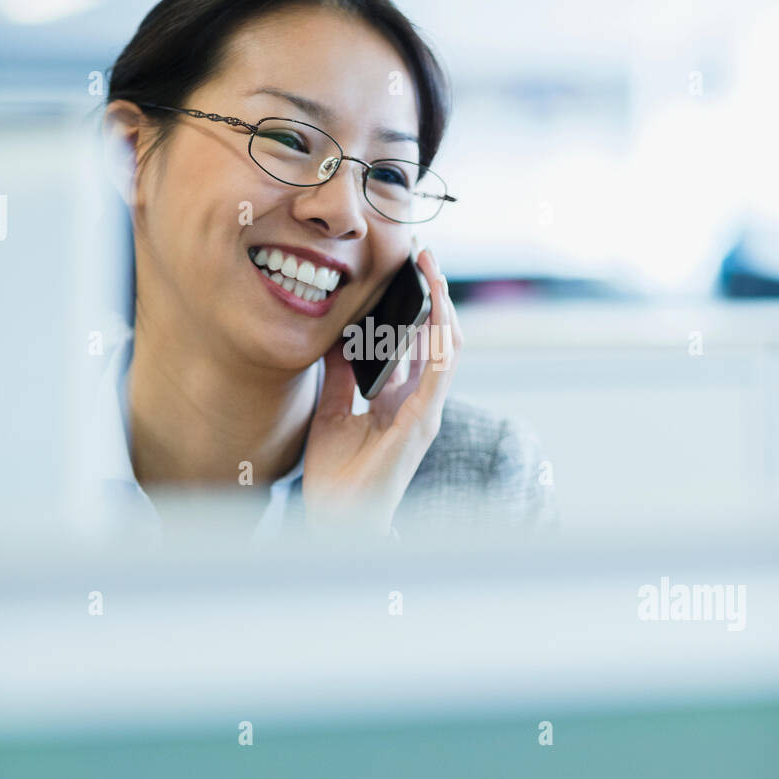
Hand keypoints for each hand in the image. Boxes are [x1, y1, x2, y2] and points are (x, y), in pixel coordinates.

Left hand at [301, 247, 462, 536]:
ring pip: (446, 348)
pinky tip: (434, 313)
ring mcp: (425, 413)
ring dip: (443, 307)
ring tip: (433, 270)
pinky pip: (438, 375)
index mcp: (400, 400)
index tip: (408, 270)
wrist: (336, 522)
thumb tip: (337, 336)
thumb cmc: (336, 477)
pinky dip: (438, 342)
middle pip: (438, 338)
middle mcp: (419, 403)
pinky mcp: (421, 425)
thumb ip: (340, 375)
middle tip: (425, 257)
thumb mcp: (331, 411)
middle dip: (436, 295)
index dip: (419, 306)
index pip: (418, 343)